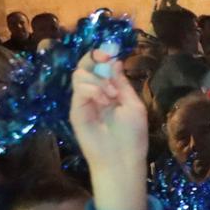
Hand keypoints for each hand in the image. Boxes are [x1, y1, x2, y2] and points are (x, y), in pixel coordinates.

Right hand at [69, 48, 151, 209]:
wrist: (121, 158)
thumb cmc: (132, 134)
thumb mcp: (133, 104)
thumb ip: (122, 83)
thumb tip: (115, 61)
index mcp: (111, 90)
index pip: (102, 67)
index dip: (103, 56)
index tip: (110, 51)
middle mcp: (96, 93)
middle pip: (86, 66)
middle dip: (94, 58)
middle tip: (104, 58)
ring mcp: (84, 101)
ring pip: (80, 74)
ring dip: (98, 79)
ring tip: (111, 95)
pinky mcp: (76, 110)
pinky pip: (78, 90)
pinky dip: (92, 89)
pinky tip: (104, 100)